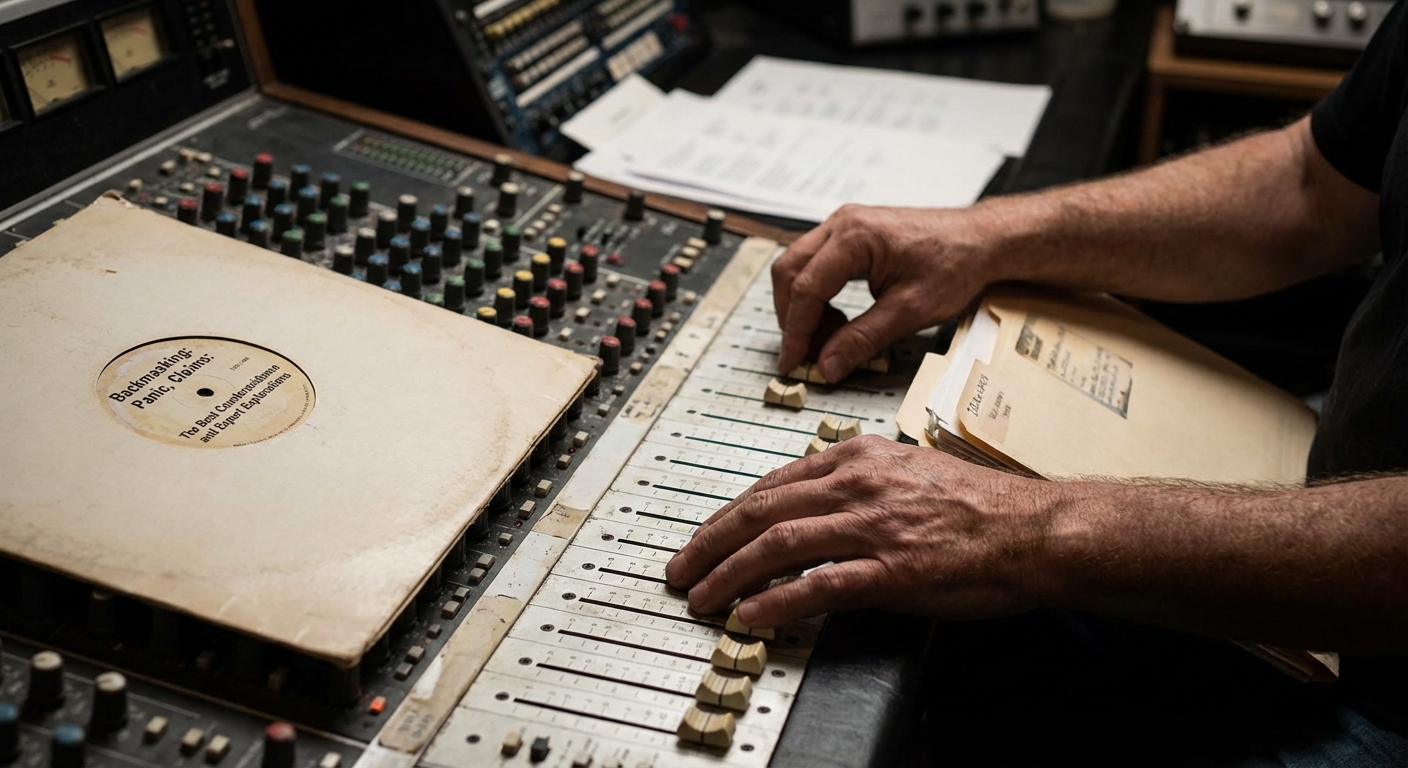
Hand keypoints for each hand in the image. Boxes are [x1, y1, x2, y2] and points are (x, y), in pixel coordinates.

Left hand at [664, 435, 1053, 627]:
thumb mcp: (907, 471)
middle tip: (679, 570)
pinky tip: (750, 616)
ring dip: (728, 574)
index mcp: (857, 457)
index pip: (770, 483)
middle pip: (759, 511)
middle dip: (707, 543)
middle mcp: (857, 484)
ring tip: (701, 598)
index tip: (702, 537)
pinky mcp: (892, 569)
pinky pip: (818, 585)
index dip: (725, 515)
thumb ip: (857, 481)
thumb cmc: (980, 505)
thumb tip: (810, 503)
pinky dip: (776, 602)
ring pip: (777, 545)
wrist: (1036, 529)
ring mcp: (873, 526)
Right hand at [773, 204, 996, 380]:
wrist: (982, 240)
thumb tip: (827, 366)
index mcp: (855, 237)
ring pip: (798, 266)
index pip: (806, 289)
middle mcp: (843, 223)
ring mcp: (845, 224)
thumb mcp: (910, 311)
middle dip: (791, 317)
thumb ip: (863, 339)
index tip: (792, 362)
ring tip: (828, 339)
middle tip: (804, 353)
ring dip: (804, 306)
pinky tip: (839, 320)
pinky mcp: (852, 233)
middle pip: (789, 271)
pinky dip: (818, 294)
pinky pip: (817, 263)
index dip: (795, 332)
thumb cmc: (955, 264)